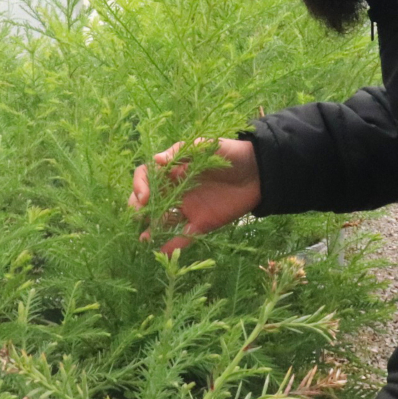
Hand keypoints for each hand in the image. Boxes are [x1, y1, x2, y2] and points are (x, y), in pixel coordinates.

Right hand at [129, 138, 261, 254]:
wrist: (259, 172)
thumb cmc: (231, 153)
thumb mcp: (207, 146)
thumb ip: (182, 152)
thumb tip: (157, 160)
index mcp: (173, 170)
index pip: (146, 177)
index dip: (140, 185)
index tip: (144, 196)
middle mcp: (176, 190)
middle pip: (149, 201)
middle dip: (139, 208)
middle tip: (138, 216)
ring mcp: (187, 208)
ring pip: (162, 221)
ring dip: (150, 229)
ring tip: (143, 239)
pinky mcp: (201, 224)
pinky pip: (183, 236)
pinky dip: (172, 245)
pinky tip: (162, 252)